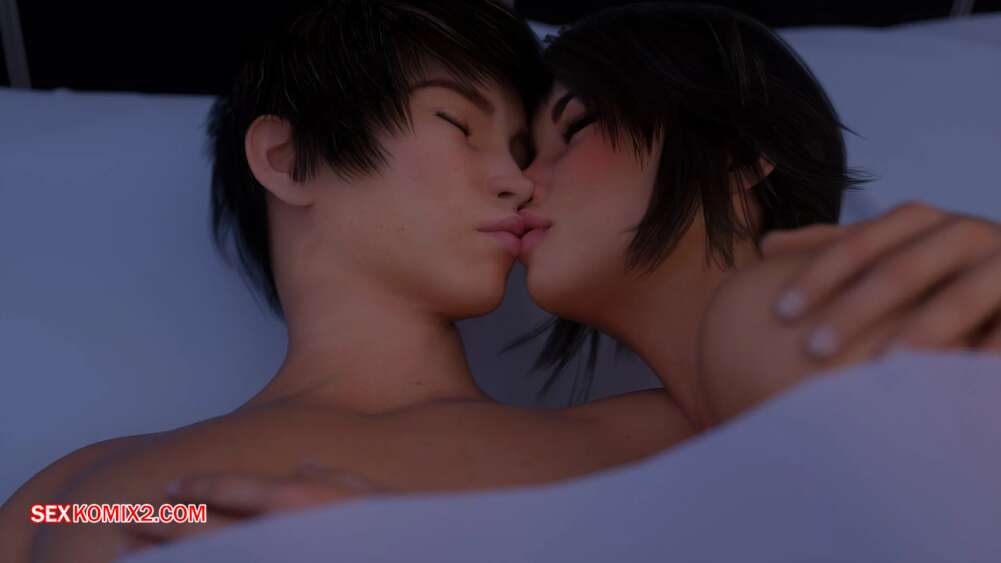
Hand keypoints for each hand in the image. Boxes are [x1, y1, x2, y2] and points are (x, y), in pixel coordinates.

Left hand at [124, 463, 389, 548]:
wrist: (406, 554)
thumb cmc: (386, 528)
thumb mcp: (366, 495)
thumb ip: (329, 480)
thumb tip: (303, 468)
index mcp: (300, 504)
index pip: (239, 489)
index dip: (201, 487)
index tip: (172, 485)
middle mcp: (279, 535)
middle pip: (210, 529)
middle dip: (164, 525)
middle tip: (127, 518)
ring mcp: (278, 556)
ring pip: (211, 558)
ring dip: (168, 558)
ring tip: (131, 554)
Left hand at [761, 201, 1000, 357]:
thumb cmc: (942, 275)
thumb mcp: (895, 252)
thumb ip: (838, 248)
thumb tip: (767, 245)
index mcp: (922, 221)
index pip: (859, 242)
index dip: (817, 275)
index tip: (779, 313)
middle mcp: (966, 233)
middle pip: (902, 269)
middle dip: (854, 309)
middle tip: (812, 350)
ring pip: (959, 296)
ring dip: (919, 333)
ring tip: (882, 369)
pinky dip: (985, 354)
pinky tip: (952, 382)